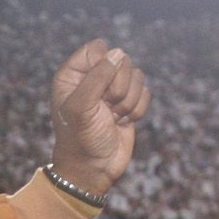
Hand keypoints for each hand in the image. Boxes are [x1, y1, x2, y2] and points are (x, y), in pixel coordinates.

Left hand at [49, 37, 149, 197]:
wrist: (93, 169)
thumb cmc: (80, 138)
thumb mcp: (81, 106)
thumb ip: (97, 76)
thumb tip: (118, 54)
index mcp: (73, 74)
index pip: (97, 49)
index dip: (103, 65)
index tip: (96, 88)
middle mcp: (92, 78)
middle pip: (121, 60)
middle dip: (118, 87)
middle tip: (105, 107)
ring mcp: (112, 91)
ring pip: (137, 76)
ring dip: (127, 101)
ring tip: (112, 117)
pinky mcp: (129, 103)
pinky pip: (145, 93)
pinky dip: (136, 110)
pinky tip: (121, 122)